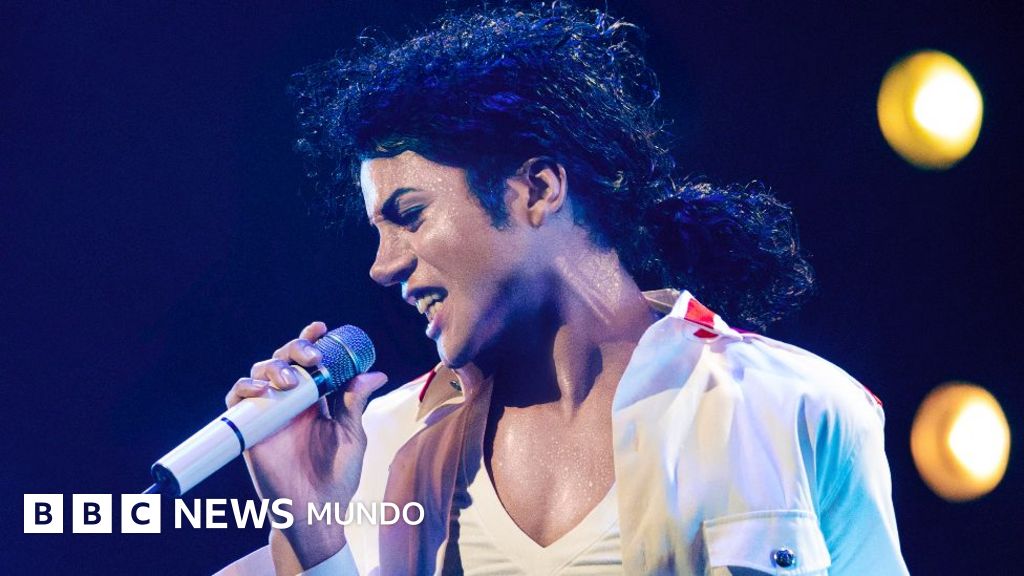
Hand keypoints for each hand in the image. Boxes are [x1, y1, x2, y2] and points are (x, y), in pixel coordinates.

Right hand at [226, 321, 387, 568]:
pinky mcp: (251, 429)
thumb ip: (356, 403)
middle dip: (295, 349)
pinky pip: (237, 401)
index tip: (321, 328)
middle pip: (285, 360)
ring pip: (261, 373)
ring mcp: (270, 413)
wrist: (316, 511)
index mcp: (318, 399)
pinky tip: (260, 391)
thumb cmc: (338, 477)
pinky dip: (244, 388)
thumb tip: (375, 372)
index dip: (312, 341)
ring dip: (273, 367)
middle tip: (311, 357)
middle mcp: (292, 402)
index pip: (311, 362)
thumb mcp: (352, 436)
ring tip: (288, 381)